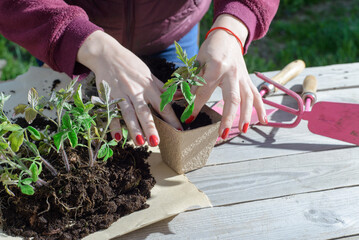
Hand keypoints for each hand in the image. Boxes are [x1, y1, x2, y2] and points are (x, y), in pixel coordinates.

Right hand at [77, 31, 182, 145]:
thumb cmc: (131, 65)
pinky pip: (110, 112)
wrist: (107, 55)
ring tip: (140, 142)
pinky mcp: (107, 96)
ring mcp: (120, 94)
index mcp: (148, 86)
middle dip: (150, 127)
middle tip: (156, 142)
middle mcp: (135, 91)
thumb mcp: (148, 74)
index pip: (162, 104)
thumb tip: (180, 96)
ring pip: (128, 113)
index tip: (179, 130)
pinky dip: (113, 125)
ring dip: (133, 128)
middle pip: (144, 111)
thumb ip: (162, 87)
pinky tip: (116, 137)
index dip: (171, 117)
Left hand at [192, 14, 266, 138]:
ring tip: (242, 131)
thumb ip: (192, 80)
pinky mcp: (248, 80)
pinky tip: (264, 121)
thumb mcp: (198, 61)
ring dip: (246, 116)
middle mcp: (232, 73)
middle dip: (228, 117)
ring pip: (247, 99)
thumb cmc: (210, 49)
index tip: (189, 119)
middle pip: (232, 98)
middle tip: (222, 134)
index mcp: (216, 67)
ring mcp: (242, 77)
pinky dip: (261, 108)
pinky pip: (256, 95)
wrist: (228, 36)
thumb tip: (177, 98)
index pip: (205, 91)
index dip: (196, 106)